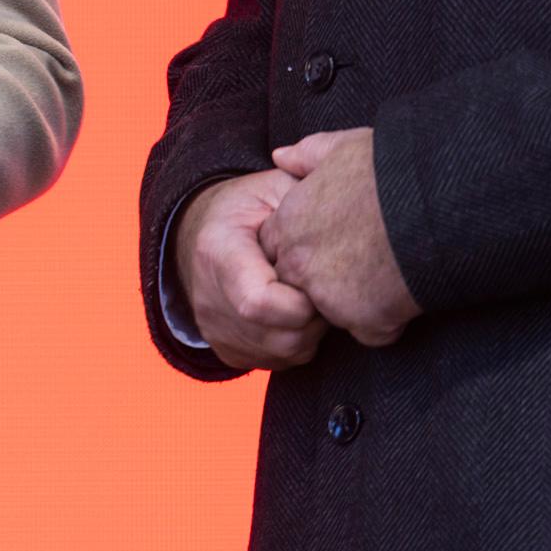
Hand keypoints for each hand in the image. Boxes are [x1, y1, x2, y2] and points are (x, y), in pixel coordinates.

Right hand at [174, 169, 325, 369]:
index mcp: (218, 252)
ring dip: (310, 330)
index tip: (320, 278)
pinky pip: (277, 362)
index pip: (261, 302)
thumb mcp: (273, 188)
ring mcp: (216, 330)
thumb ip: (306, 195)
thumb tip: (345, 208)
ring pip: (284, 353)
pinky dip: (295, 341)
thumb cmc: (247, 210)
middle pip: (281, 335)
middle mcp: (209, 299)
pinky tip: (294, 311)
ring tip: (310, 295)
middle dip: (316, 316)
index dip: (303, 301)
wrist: (204, 234)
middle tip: (323, 285)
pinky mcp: (227, 350)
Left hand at [267, 129, 420, 345]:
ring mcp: (327, 295)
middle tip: (366, 260)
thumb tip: (281, 156)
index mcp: (290, 220)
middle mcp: (300, 261)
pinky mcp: (362, 320)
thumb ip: (307, 155)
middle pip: (300, 284)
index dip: (309, 246)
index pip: (278, 247)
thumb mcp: (344, 148)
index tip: (338, 240)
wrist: (436, 202)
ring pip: (333, 312)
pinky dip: (388, 318)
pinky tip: (406, 291)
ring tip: (390, 271)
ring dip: (357, 300)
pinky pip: (371, 330)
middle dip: (327, 279)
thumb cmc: (391, 171)